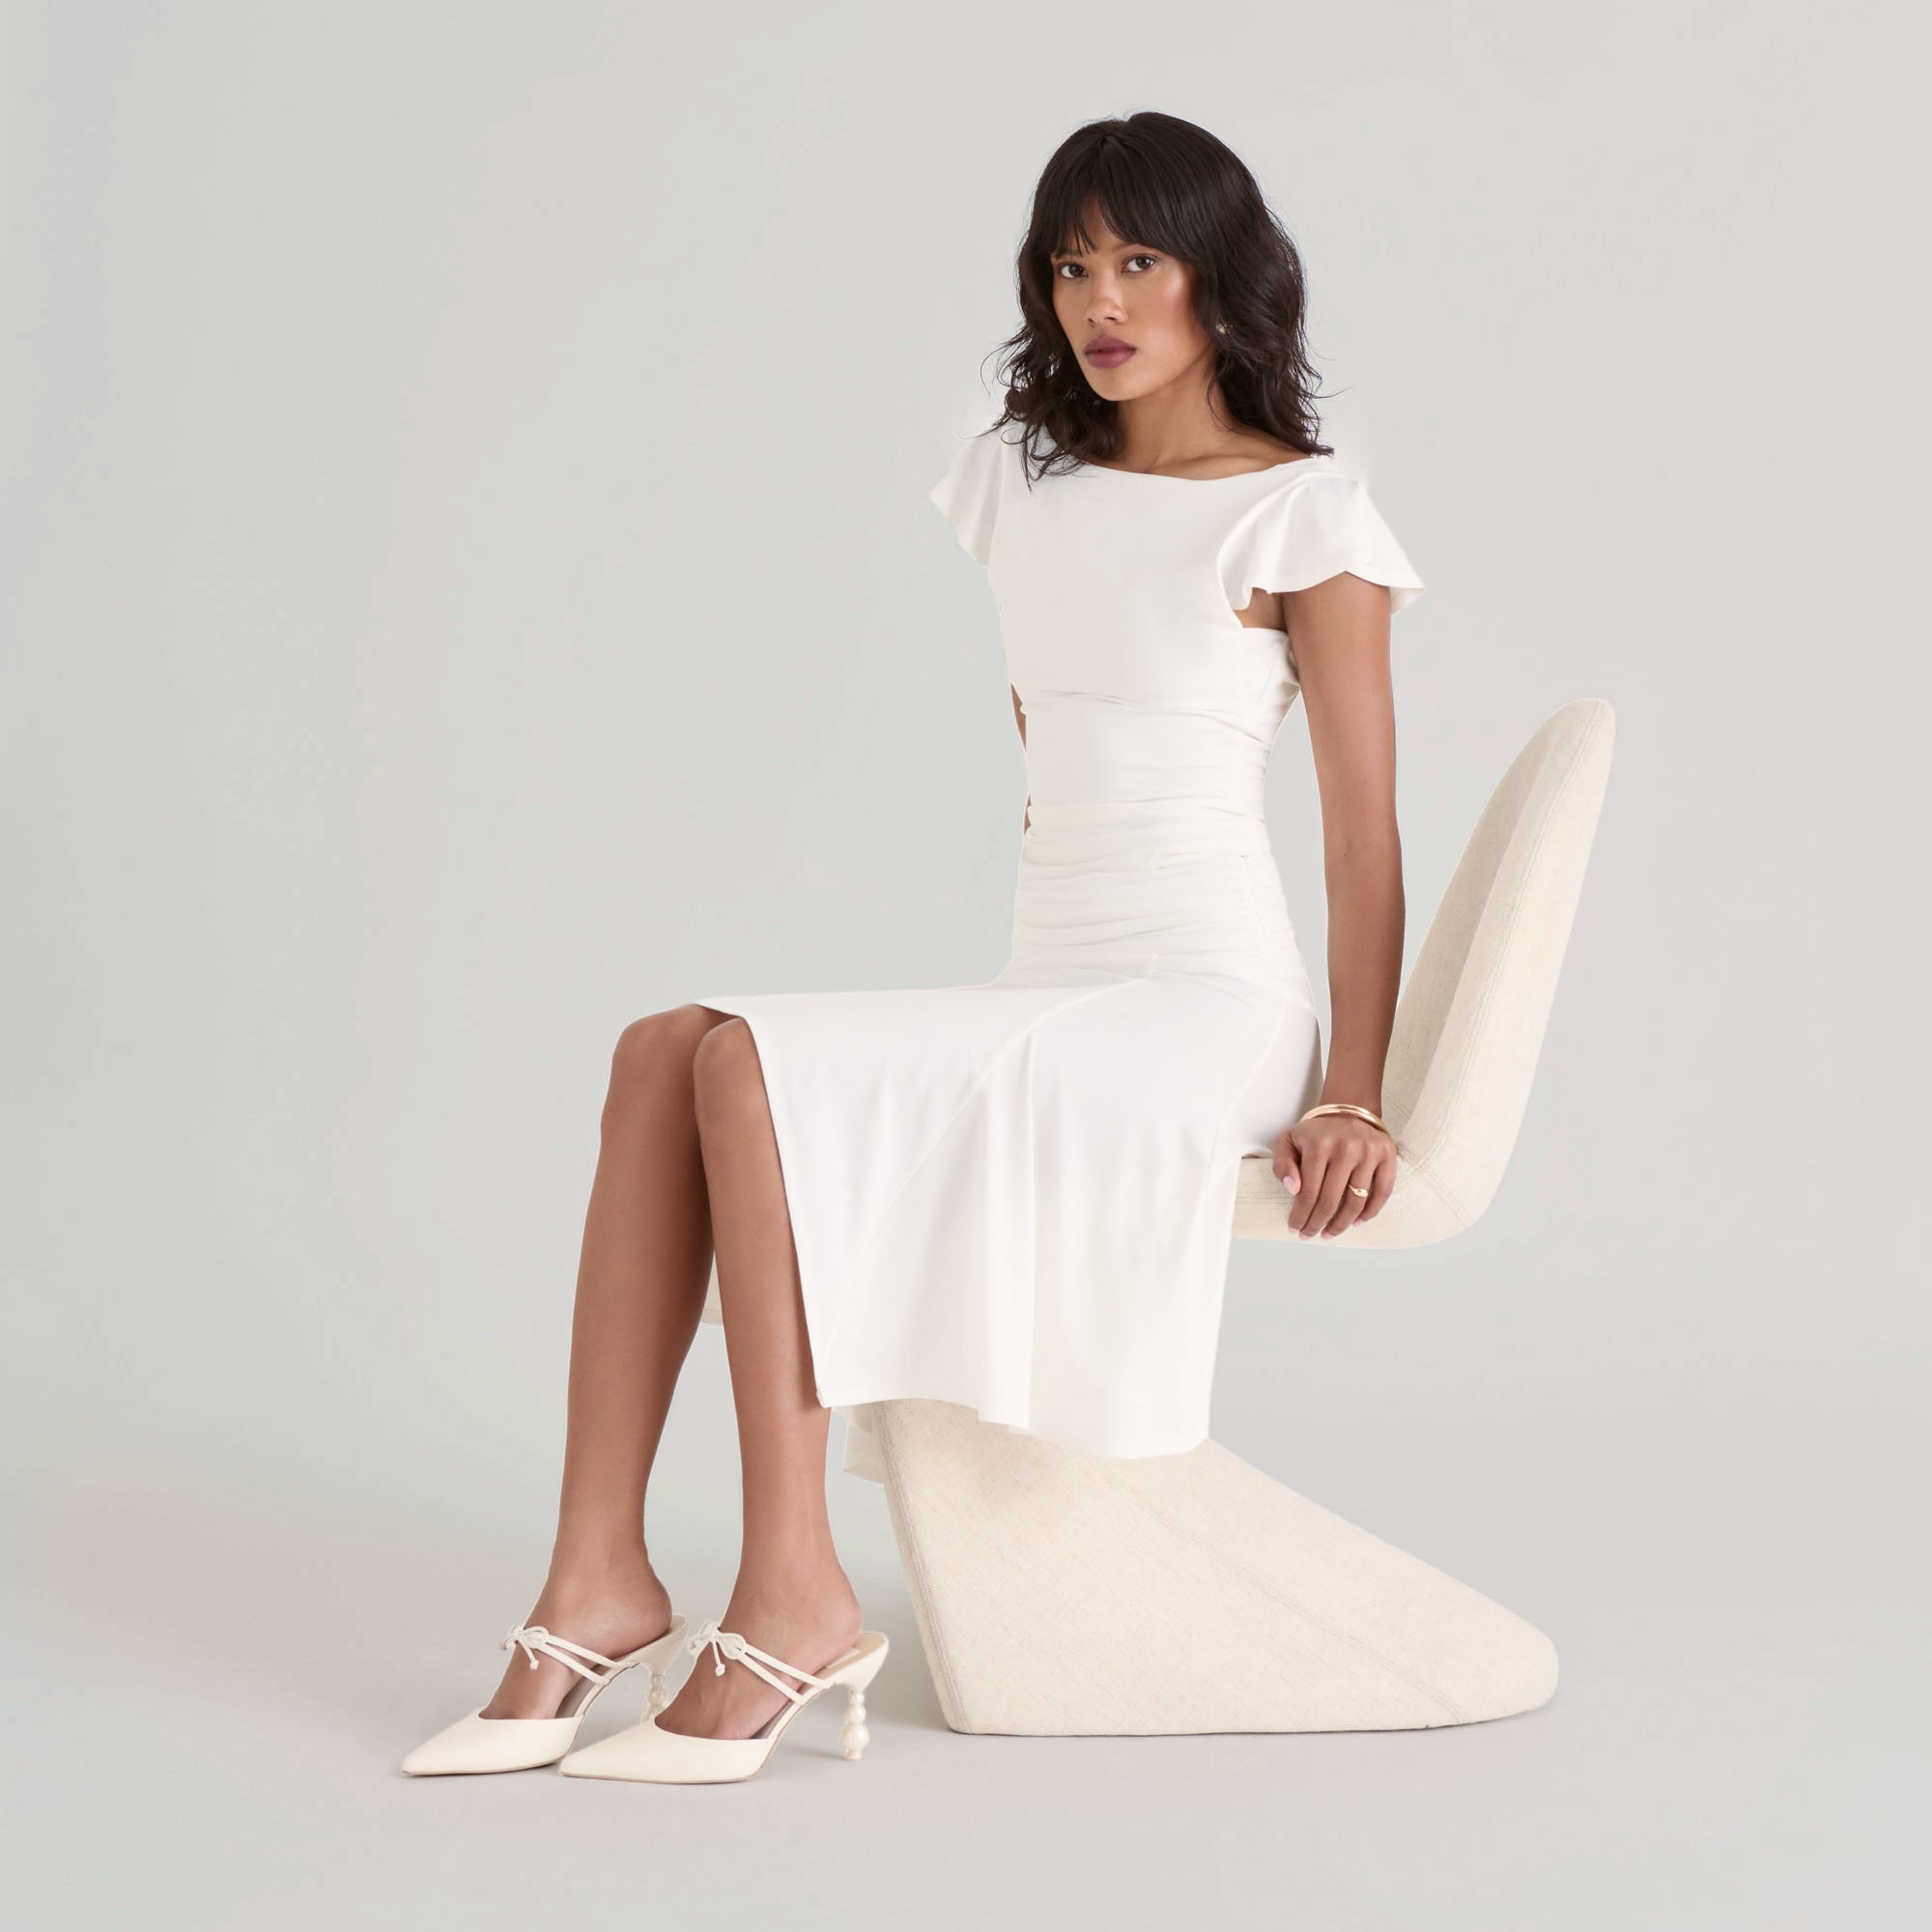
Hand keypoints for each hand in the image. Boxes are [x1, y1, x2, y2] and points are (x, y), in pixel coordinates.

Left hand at [1272, 1111, 1395, 1239]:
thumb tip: (1292, 1189)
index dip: (1300, 1216)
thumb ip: (1282, 1164)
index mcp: (1319, 1144)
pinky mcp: (1387, 1154)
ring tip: (1330, 1233)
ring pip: (1356, 1201)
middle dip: (1317, 1224)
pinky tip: (1356, 1223)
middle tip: (1310, 1235)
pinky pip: (1383, 1192)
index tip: (1295, 1228)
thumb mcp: (1287, 1140)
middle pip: (1330, 1201)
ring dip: (1341, 1224)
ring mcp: (1369, 1151)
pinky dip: (1370, 1212)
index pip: (1307, 1193)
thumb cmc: (1315, 1132)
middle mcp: (1345, 1147)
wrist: (1347, 1109)